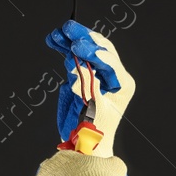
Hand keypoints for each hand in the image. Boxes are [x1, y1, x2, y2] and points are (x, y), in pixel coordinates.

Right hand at [46, 20, 135, 156]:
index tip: (79, 48)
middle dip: (83, 38)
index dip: (95, 53)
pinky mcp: (81, 73)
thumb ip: (88, 87)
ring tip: (58, 33)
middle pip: (99, 49)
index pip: (110, 63)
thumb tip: (79, 67)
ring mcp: (95, 72)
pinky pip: (73, 56)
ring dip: (71, 39)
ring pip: (85, 49)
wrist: (82, 145)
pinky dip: (63, 47)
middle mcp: (111, 75)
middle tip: (69, 30)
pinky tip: (54, 39)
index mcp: (122, 84)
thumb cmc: (94, 133)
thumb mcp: (94, 111)